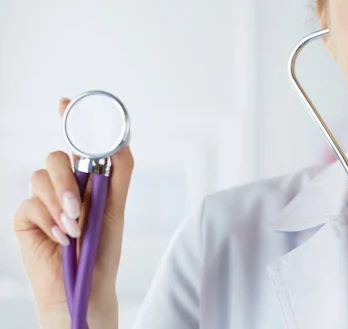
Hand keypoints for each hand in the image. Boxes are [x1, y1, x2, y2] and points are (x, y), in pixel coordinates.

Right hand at [13, 97, 133, 328]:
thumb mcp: (115, 208)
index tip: (64, 102)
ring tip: (74, 229)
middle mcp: (63, 184)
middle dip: (66, 180)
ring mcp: (43, 199)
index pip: (76, 144)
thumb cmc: (102, 249)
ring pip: (40, 177)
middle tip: (78, 208)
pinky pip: (30, 203)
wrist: (84, 285)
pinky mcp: (27, 216)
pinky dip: (48, 220)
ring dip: (59, 204)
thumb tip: (121, 140)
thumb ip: (118, 173)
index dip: (69, 120)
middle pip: (55, 157)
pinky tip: (60, 238)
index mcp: (87, 178)